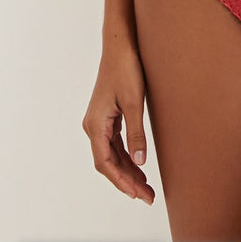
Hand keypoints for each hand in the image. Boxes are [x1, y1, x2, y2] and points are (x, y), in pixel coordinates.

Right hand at [82, 45, 155, 203]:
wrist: (121, 44)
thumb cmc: (126, 68)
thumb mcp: (133, 102)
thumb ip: (136, 134)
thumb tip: (140, 162)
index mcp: (96, 124)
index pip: (105, 162)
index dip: (121, 181)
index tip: (137, 194)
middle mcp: (93, 126)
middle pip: (108, 162)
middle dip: (127, 180)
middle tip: (147, 197)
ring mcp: (99, 121)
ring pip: (111, 154)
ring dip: (127, 170)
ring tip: (145, 187)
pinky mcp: (107, 116)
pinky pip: (114, 143)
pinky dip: (126, 156)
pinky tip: (138, 165)